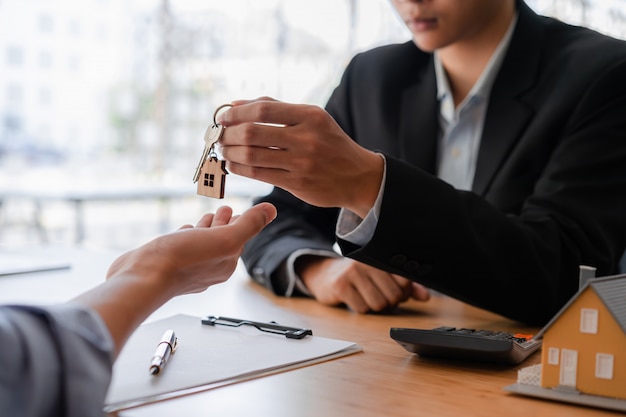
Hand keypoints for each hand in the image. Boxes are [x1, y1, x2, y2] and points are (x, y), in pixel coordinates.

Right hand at [76, 203, 275, 354]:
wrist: (142, 278)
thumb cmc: (182, 260)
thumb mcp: (224, 237)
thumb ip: (248, 225)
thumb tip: (272, 210)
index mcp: (225, 263)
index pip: (238, 239)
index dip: (241, 223)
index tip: (241, 210)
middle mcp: (208, 268)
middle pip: (221, 241)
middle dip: (224, 224)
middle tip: (225, 210)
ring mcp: (186, 267)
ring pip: (201, 243)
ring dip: (206, 229)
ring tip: (207, 217)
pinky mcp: (165, 263)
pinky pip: (181, 247)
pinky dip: (187, 236)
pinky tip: (185, 231)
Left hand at [217, 97, 383, 218]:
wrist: (357, 176)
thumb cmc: (328, 142)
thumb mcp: (311, 118)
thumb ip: (275, 108)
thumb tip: (235, 104)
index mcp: (310, 116)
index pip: (263, 109)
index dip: (237, 112)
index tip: (223, 117)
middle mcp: (306, 138)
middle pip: (253, 133)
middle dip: (228, 134)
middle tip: (219, 136)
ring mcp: (302, 163)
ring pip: (253, 156)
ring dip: (230, 152)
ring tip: (223, 150)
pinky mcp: (297, 183)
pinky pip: (260, 174)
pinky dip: (240, 168)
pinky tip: (233, 164)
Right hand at [297, 256, 429, 312]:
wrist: (325, 275)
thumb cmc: (358, 277)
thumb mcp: (382, 277)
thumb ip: (406, 285)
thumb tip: (425, 296)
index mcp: (380, 257)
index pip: (405, 281)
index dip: (404, 292)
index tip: (395, 291)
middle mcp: (367, 261)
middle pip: (394, 295)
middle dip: (390, 302)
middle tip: (380, 296)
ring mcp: (352, 272)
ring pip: (379, 304)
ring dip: (375, 307)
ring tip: (367, 297)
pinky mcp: (341, 286)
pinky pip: (363, 308)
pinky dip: (361, 309)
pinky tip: (355, 299)